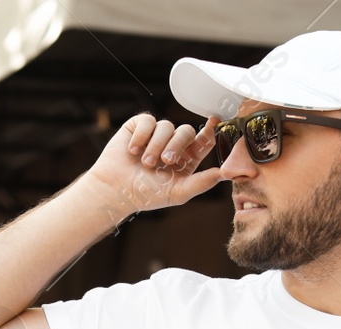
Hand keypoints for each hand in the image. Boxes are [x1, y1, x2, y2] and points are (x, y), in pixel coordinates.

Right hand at [82, 113, 223, 221]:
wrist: (116, 190)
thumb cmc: (146, 194)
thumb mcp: (178, 192)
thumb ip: (202, 182)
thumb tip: (225, 173)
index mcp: (186, 159)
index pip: (203, 140)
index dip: (211, 129)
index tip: (216, 121)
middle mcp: (173, 144)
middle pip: (186, 131)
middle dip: (177, 145)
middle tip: (166, 161)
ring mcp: (156, 134)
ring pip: (166, 126)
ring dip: (156, 146)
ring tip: (145, 163)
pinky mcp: (139, 127)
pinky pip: (148, 121)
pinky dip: (141, 136)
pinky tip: (133, 151)